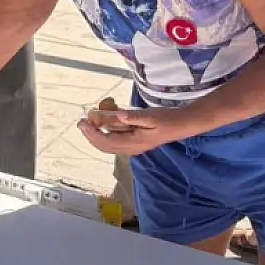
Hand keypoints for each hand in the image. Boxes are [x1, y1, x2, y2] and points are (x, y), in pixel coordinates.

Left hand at [76, 107, 194, 157]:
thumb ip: (132, 117)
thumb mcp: (150, 116)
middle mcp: (131, 148)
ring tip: (87, 123)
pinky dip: (105, 133)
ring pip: (109, 145)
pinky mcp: (135, 142)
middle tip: (81, 122)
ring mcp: (133, 147)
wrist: (183, 124)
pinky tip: (103, 123)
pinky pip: (115, 141)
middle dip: (91, 135)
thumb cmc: (168, 119)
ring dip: (96, 135)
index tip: (84, 121)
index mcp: (134, 143)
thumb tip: (116, 116)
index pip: (107, 141)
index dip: (93, 133)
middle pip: (105, 146)